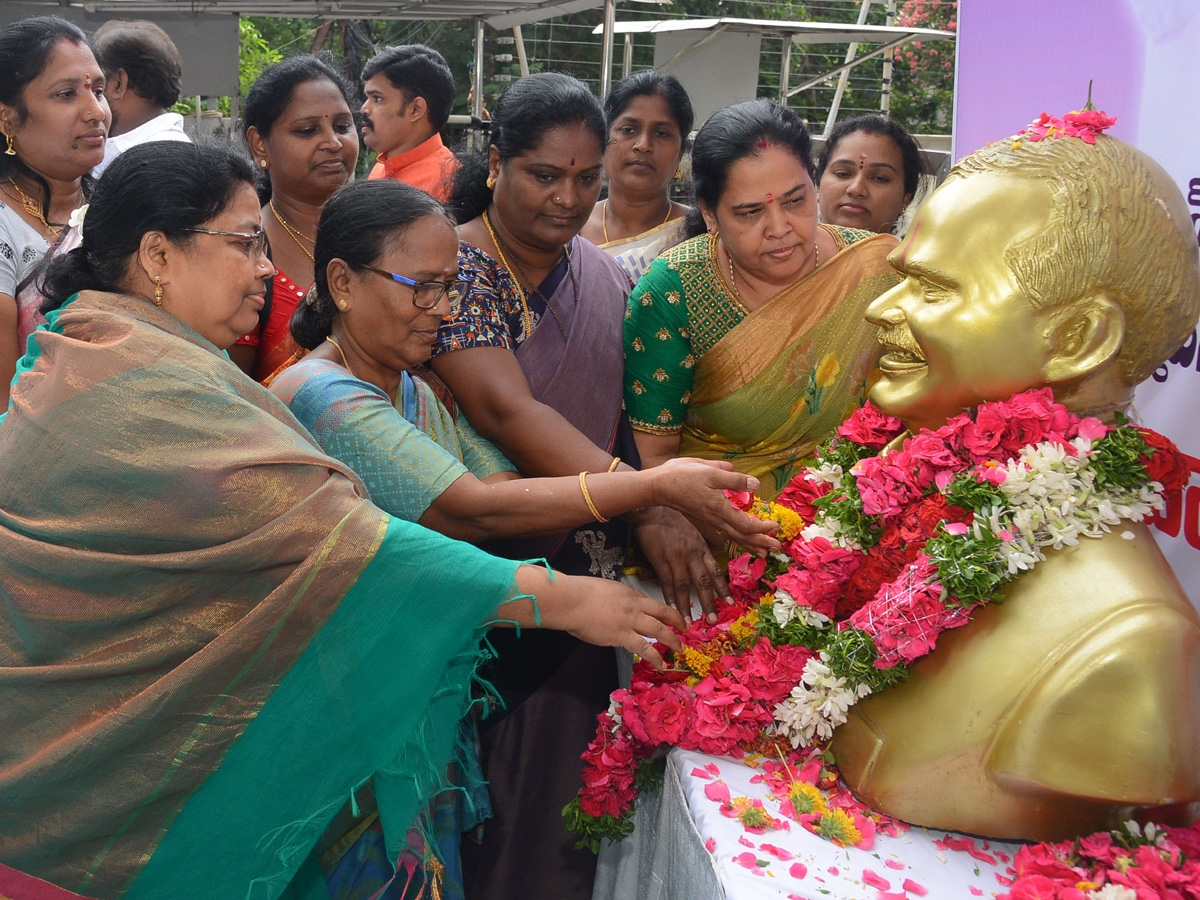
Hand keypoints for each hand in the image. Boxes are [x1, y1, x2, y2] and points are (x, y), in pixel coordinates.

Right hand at [529, 571, 684, 668]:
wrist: (571, 600)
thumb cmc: (578, 594)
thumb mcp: (601, 589)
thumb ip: (611, 599)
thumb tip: (610, 607)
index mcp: (627, 592)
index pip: (649, 601)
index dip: (660, 610)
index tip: (667, 616)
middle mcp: (633, 605)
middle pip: (662, 612)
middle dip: (676, 620)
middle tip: (685, 628)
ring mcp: (630, 620)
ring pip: (659, 629)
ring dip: (672, 640)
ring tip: (680, 649)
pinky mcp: (622, 636)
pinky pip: (644, 648)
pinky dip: (655, 657)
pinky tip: (661, 665)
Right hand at [629, 506, 727, 625]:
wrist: (652, 508)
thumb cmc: (671, 517)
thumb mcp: (692, 529)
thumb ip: (698, 546)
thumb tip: (703, 561)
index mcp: (701, 547)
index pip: (715, 571)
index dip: (722, 588)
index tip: (730, 603)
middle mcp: (692, 554)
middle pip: (703, 582)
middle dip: (709, 602)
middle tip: (713, 621)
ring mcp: (676, 557)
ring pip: (684, 586)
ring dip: (687, 606)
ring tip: (688, 622)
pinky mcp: (659, 559)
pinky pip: (666, 581)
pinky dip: (669, 596)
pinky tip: (671, 608)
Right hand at [650, 458, 779, 554]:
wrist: (657, 486)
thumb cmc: (682, 476)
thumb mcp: (709, 471)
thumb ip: (733, 478)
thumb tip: (755, 484)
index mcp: (719, 508)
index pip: (746, 525)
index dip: (762, 528)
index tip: (775, 526)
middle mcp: (715, 518)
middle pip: (742, 536)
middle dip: (760, 542)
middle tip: (777, 546)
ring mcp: (709, 520)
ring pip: (733, 537)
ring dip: (750, 544)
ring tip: (762, 550)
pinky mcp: (704, 518)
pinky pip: (725, 533)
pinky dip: (737, 538)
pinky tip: (740, 538)